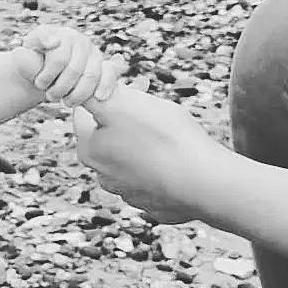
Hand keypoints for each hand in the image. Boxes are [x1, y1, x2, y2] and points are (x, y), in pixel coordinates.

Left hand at [12, 24, 123, 105]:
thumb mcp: (26, 52)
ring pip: (91, 75)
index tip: (39, 84)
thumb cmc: (32, 62)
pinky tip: (98, 97)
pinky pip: (110, 74)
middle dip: (60, 88)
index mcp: (62, 35)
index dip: (48, 76)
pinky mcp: (104, 64)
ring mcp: (94, 52)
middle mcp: (80, 41)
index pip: (59, 58)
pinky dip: (106, 86)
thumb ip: (36, 44)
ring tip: (66, 102)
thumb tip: (55, 42)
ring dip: (78, 93)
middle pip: (74, 70)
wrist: (42, 70)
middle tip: (50, 96)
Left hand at [72, 83, 222, 223]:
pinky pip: (154, 177)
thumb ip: (96, 93)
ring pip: (129, 157)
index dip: (109, 92)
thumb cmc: (163, 138)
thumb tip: (86, 86)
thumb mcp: (123, 104)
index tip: (137, 83)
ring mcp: (128, 192)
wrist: (203, 182)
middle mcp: (102, 175)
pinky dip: (162, 163)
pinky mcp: (154, 204)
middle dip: (126, 116)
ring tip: (167, 131)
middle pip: (107, 135)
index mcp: (89, 150)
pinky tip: (179, 157)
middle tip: (154, 104)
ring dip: (143, 140)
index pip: (84, 114)